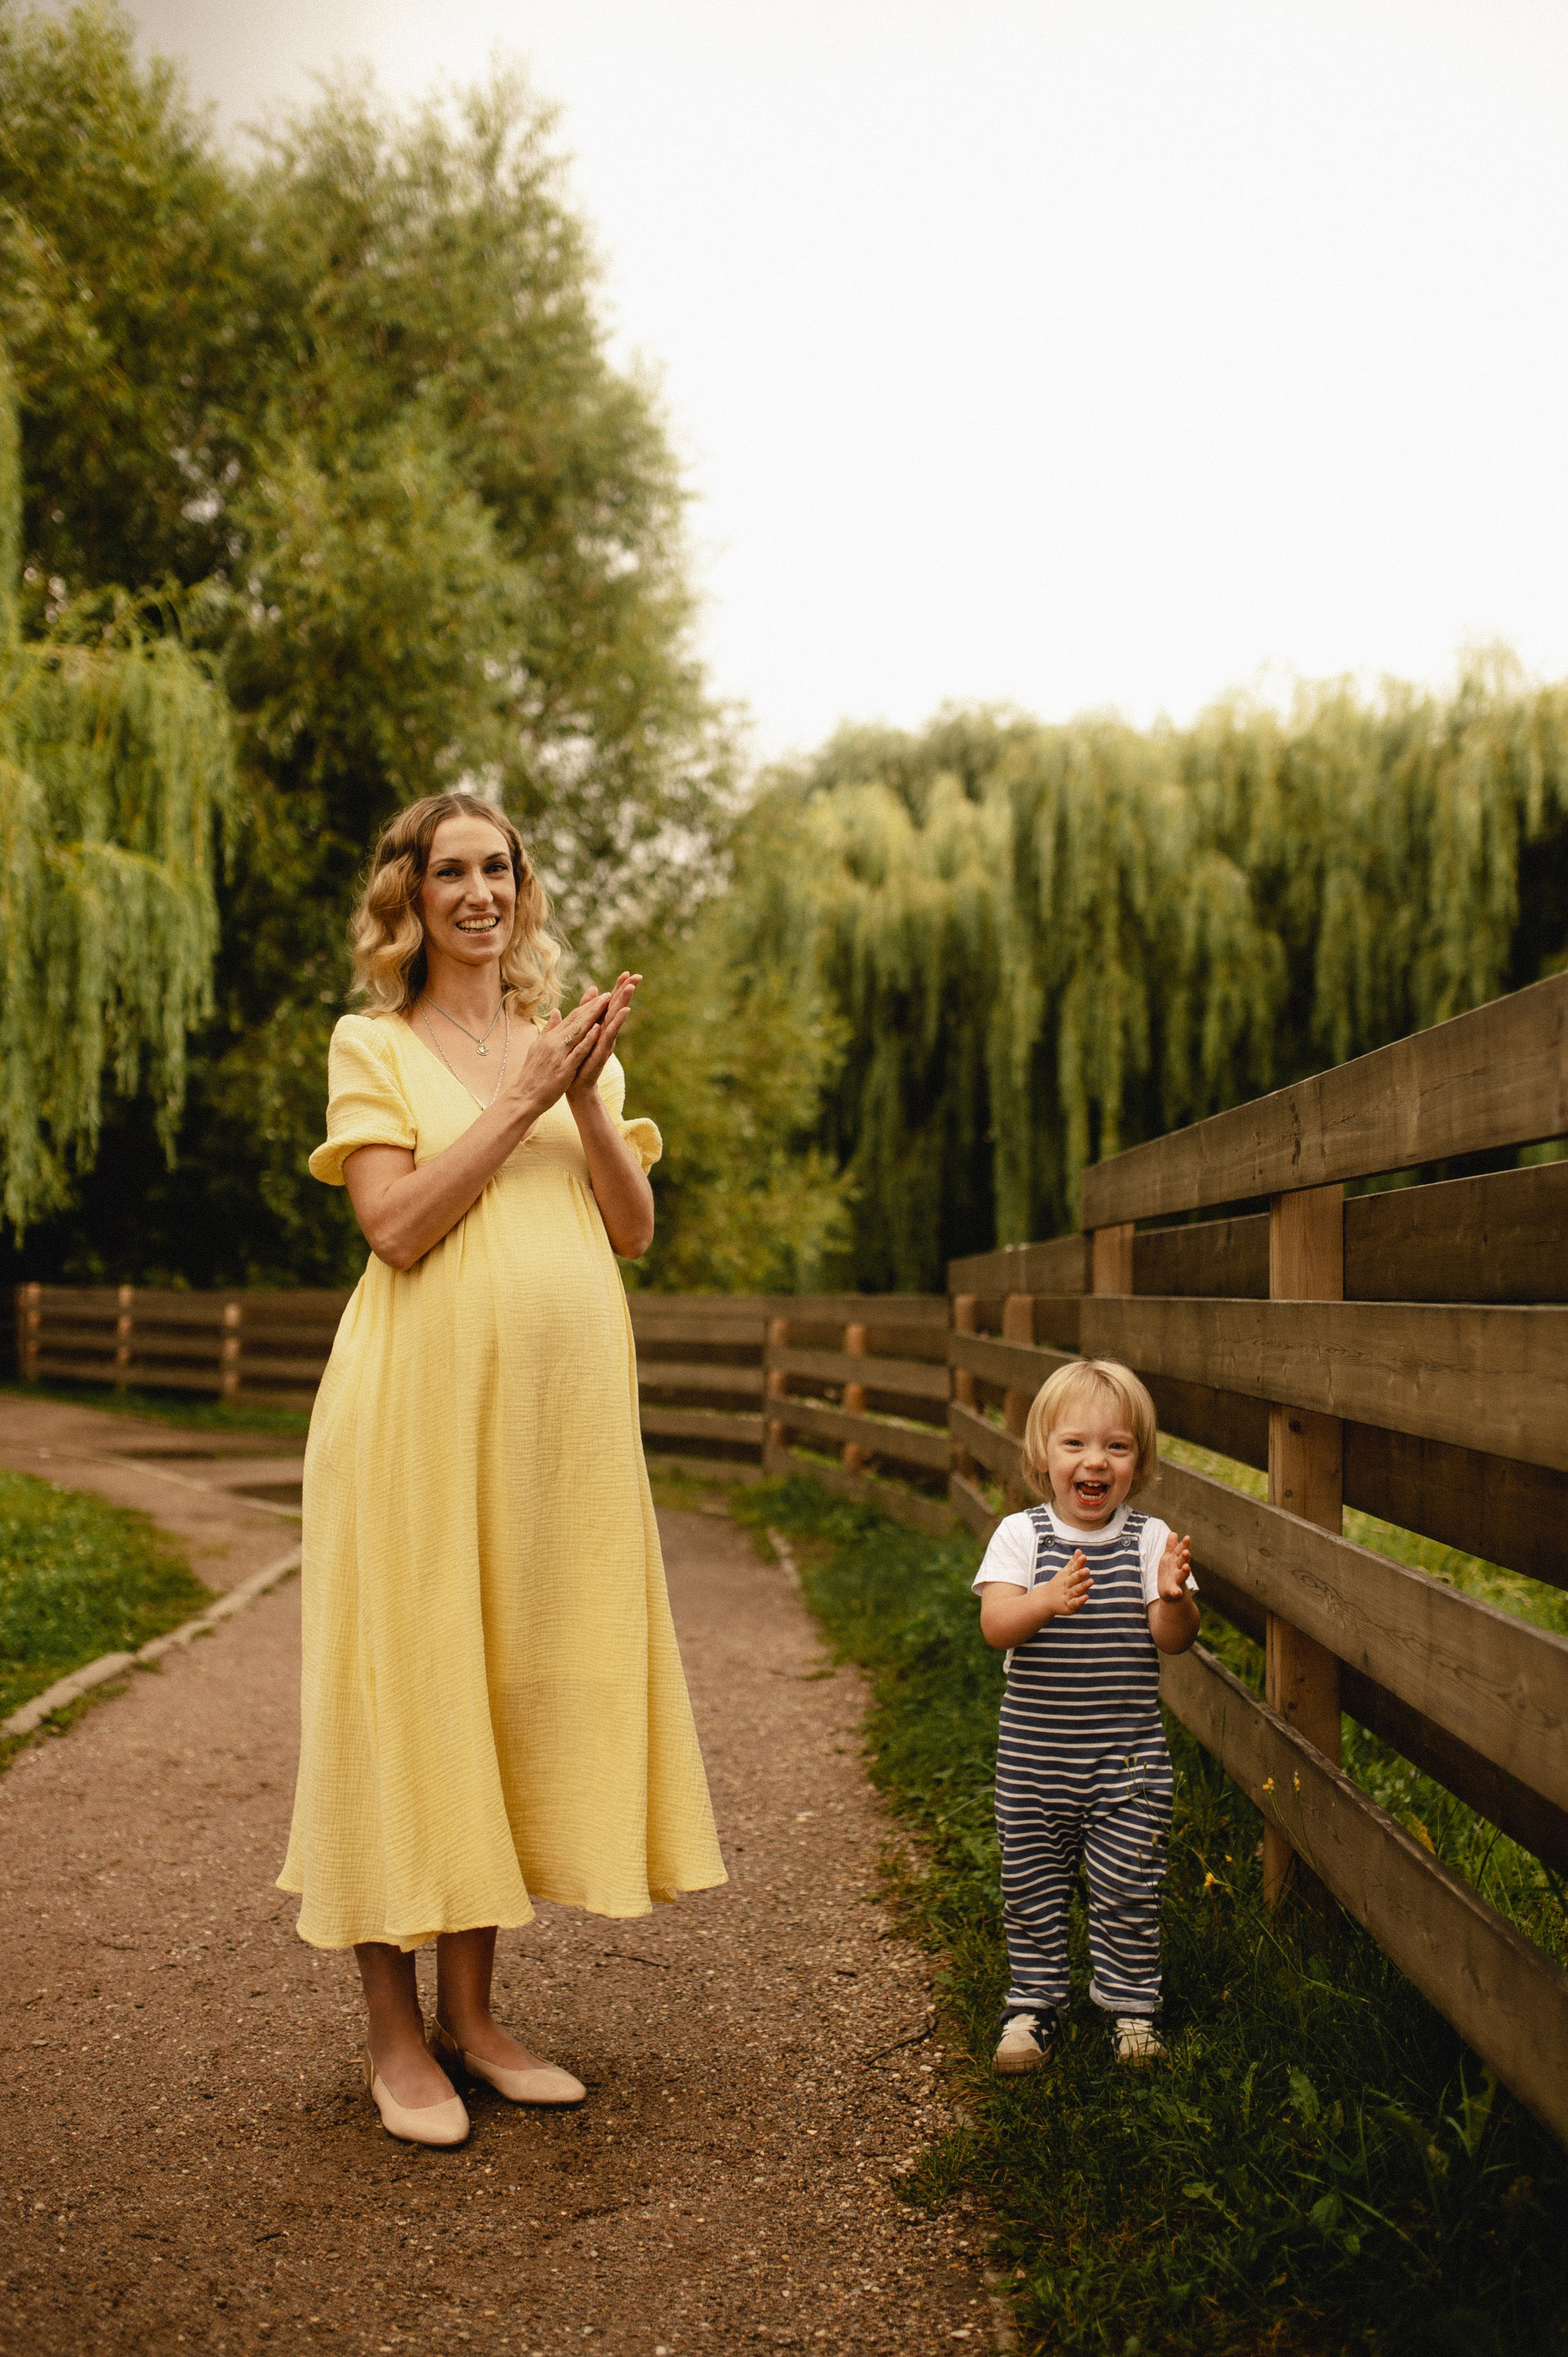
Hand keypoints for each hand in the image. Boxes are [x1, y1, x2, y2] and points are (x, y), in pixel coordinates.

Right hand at [498, 986, 610, 1126]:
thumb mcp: (538, 1047)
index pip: (570, 1018)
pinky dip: (587, 1039)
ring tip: (606, 1004)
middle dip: (592, 1006)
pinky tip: (598, 1029)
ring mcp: (558, 1055)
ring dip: (593, 1016)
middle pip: (576, 1020)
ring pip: (578, 1031)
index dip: (585, 1006)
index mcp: (549, 1038)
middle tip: (607, 994)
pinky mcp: (564, 1068)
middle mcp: (553, 1043)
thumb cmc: (533, 1075)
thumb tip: (556, 1012)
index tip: (599, 995)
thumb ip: (549, 1030)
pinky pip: (578, 1051)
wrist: (524, 1097)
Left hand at [566, 972, 640, 1105]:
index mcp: (599, 1025)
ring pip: (616, 1017)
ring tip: (631, 988)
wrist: (576, 1085)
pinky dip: (618, 1021)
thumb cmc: (578, 1058)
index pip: (609, 1003)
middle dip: (626, 991)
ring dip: (624, 1002)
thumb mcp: (581, 1030)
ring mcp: (606, 1040)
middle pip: (617, 1007)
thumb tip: (591, 991)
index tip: (627, 972)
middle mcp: (605, 1031)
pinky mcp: (603, 1050)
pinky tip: (625, 1010)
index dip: (617, 988)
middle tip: (637, 976)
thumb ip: (585, 1011)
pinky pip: (611, 1033)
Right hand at [1039, 1550, 1092, 1616]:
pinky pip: (1074, 1603)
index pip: (1073, 1568)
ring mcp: (1067, 1595)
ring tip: (1091, 1581)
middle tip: (1087, 1569)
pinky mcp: (1068, 1606)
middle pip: (1073, 1579)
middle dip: (1080, 1574)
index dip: (1078, 1563)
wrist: (1045, 1600)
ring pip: (1075, 1590)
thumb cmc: (1060, 1584)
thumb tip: (1079, 1550)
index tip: (1084, 1557)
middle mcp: (1067, 1585)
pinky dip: (1079, 1601)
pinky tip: (1086, 1597)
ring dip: (1083, 1586)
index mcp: (1067, 1576)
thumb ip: (1074, 1563)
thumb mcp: (1065, 1573)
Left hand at [1157, 1532, 1191, 1601]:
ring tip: (1186, 1567)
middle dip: (1185, 1557)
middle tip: (1187, 1552)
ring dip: (1185, 1571)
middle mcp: (1179, 1569)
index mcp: (1176, 1560)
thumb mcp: (1168, 1558)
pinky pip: (1175, 1592)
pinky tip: (1177, 1593)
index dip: (1183, 1544)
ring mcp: (1177, 1581)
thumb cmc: (1170, 1572)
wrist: (1171, 1592)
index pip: (1180, 1551)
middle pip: (1183, 1562)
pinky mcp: (1173, 1591)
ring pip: (1182, 1575)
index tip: (1187, 1537)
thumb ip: (1171, 1547)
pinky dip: (1176, 1592)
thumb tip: (1173, 1533)